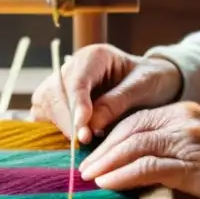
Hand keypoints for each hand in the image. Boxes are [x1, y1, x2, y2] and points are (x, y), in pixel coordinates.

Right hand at [30, 43, 181, 143]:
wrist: (155, 81)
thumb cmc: (151, 80)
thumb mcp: (142, 87)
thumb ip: (117, 102)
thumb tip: (90, 125)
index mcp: (94, 56)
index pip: (76, 81)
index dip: (77, 106)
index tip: (84, 131)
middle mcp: (73, 67)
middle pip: (53, 92)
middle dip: (66, 119)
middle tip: (84, 141)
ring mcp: (63, 84)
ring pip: (44, 103)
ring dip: (58, 124)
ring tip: (82, 141)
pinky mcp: (59, 101)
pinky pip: (44, 114)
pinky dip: (53, 128)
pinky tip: (72, 141)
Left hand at [79, 101, 199, 198]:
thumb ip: (173, 143)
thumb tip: (137, 159)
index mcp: (185, 112)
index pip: (138, 119)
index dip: (112, 136)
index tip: (95, 153)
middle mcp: (185, 121)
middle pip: (132, 130)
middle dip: (104, 150)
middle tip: (85, 167)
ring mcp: (189, 142)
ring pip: (136, 146)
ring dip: (108, 162)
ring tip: (91, 176)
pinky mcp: (193, 166)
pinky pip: (149, 167)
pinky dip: (125, 175)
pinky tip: (109, 183)